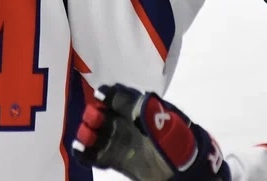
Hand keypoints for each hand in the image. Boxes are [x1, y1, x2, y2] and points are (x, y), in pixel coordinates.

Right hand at [73, 84, 228, 180]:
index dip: (109, 94)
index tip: (100, 97)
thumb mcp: (166, 125)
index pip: (120, 96)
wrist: (186, 173)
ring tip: (85, 137)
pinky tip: (81, 151)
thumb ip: (146, 112)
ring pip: (98, 133)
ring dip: (87, 133)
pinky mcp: (117, 160)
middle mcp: (128, 123)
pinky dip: (86, 152)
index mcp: (141, 108)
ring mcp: (122, 141)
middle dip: (95, 113)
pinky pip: (97, 155)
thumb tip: (129, 99)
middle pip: (104, 113)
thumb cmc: (179, 144)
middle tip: (93, 118)